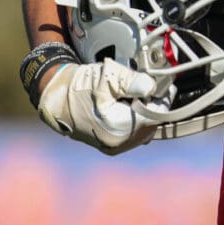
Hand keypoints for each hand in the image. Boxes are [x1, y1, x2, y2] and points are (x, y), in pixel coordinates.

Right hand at [38, 59, 167, 154]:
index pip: (154, 116)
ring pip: (145, 130)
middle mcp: (117, 143)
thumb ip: (133, 81)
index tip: (166, 86)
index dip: (163, 100)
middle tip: (153, 88)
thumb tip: (154, 86)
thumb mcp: (107, 77)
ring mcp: (114, 147)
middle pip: (151, 124)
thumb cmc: (80, 86)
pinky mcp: (111, 146)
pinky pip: (135, 134)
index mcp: (117, 129)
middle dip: (155, 106)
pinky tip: (130, 107)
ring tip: (138, 97)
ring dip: (147, 113)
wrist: (57, 100)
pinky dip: (138, 120)